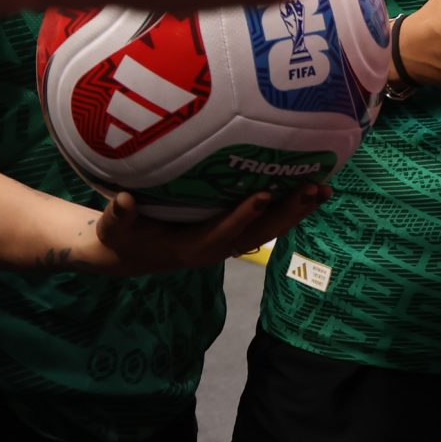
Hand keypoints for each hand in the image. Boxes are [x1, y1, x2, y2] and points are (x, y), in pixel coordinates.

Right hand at [88, 184, 330, 275]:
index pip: (221, 233)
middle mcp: (217, 247)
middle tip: (313, 190)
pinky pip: (268, 219)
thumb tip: (124, 200)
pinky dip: (290, 206)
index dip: (241, 217)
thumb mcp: (116, 229)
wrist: (132, 253)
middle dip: (286, 213)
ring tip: (325, 189)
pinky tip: (313, 189)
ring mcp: (228, 239)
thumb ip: (120, 216)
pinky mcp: (234, 230)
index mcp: (191, 248)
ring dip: (297, 210)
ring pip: (269, 228)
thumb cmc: (123, 236)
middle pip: (258, 233)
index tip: (262, 196)